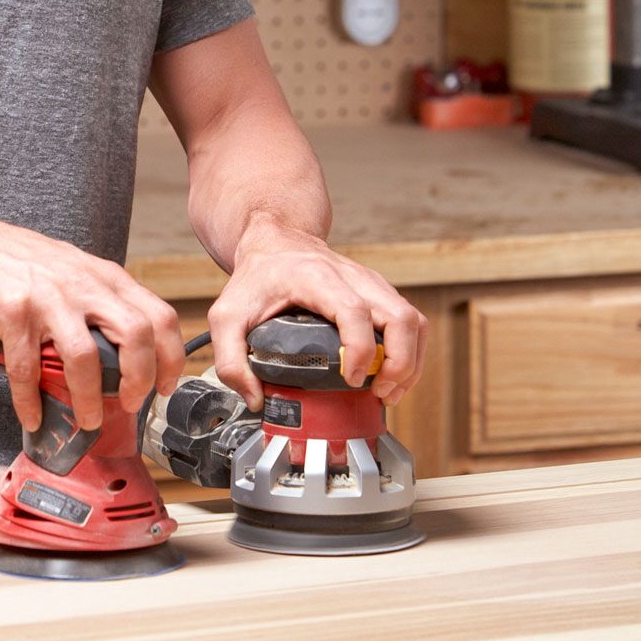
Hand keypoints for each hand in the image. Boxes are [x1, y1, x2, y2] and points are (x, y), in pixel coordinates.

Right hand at [0, 209, 185, 432]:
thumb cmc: (24, 264)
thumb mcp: (77, 274)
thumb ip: (103, 304)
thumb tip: (128, 356)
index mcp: (106, 277)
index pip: (158, 316)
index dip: (171, 356)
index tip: (166, 385)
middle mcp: (83, 285)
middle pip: (135, 334)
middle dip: (141, 378)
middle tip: (132, 403)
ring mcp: (49, 298)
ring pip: (85, 357)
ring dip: (89, 398)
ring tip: (87, 420)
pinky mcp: (13, 312)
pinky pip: (26, 368)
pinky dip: (30, 400)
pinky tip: (32, 415)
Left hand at [207, 215, 426, 409]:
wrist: (276, 241)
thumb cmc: (256, 276)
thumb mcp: (227, 315)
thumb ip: (229, 359)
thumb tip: (255, 400)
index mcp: (316, 278)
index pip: (354, 311)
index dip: (360, 349)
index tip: (351, 379)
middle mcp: (353, 277)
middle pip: (400, 317)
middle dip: (399, 363)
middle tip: (378, 392)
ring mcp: (372, 284)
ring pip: (414, 321)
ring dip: (411, 363)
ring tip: (388, 391)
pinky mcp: (380, 293)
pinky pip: (412, 323)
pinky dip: (411, 354)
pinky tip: (392, 377)